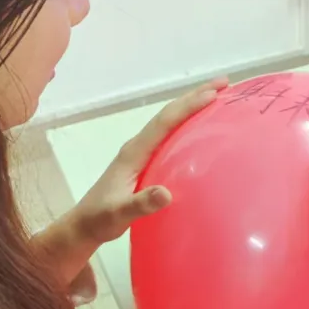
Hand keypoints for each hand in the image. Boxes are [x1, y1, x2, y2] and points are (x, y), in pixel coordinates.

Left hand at [71, 78, 228, 242]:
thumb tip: (167, 193)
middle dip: (194, 96)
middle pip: (168, 115)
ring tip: (217, 96)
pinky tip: (200, 128)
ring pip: (169, 122)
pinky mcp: (145, 161)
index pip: (164, 122)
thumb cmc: (101, 218)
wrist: (84, 225)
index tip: (213, 94)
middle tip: (224, 83)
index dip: (187, 106)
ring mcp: (141, 153)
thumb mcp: (119, 214)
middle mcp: (138, 146)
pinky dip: (186, 124)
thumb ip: (140, 204)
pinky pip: (169, 135)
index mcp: (134, 152)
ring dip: (191, 107)